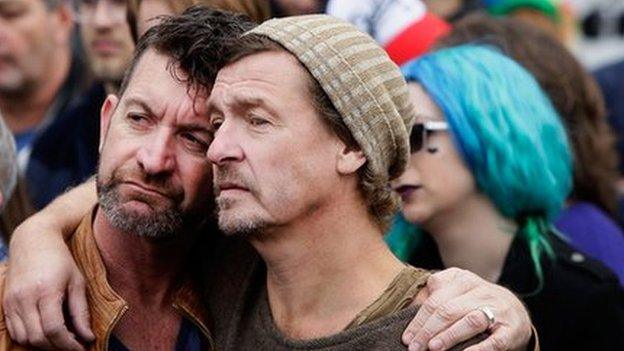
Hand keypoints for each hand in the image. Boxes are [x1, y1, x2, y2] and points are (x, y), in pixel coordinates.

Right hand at [3, 218, 93, 349]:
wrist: (34, 241)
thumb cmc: (61, 260)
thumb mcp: (77, 282)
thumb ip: (81, 311)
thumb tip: (88, 337)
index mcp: (46, 291)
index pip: (55, 329)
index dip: (68, 344)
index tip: (82, 347)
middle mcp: (25, 298)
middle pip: (38, 337)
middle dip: (57, 347)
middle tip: (72, 345)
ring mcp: (12, 301)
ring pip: (24, 337)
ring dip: (42, 344)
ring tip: (60, 339)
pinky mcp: (5, 303)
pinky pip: (14, 330)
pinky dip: (29, 337)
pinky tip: (45, 332)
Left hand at [404, 268, 532, 350]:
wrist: (517, 311)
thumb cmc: (477, 302)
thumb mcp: (459, 289)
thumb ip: (439, 290)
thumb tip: (416, 300)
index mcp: (464, 280)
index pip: (436, 300)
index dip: (419, 320)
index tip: (407, 338)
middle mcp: (482, 292)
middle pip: (449, 310)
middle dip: (428, 330)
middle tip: (415, 347)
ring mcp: (499, 310)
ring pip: (470, 321)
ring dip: (449, 336)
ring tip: (433, 348)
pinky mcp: (511, 330)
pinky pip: (493, 341)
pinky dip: (477, 350)